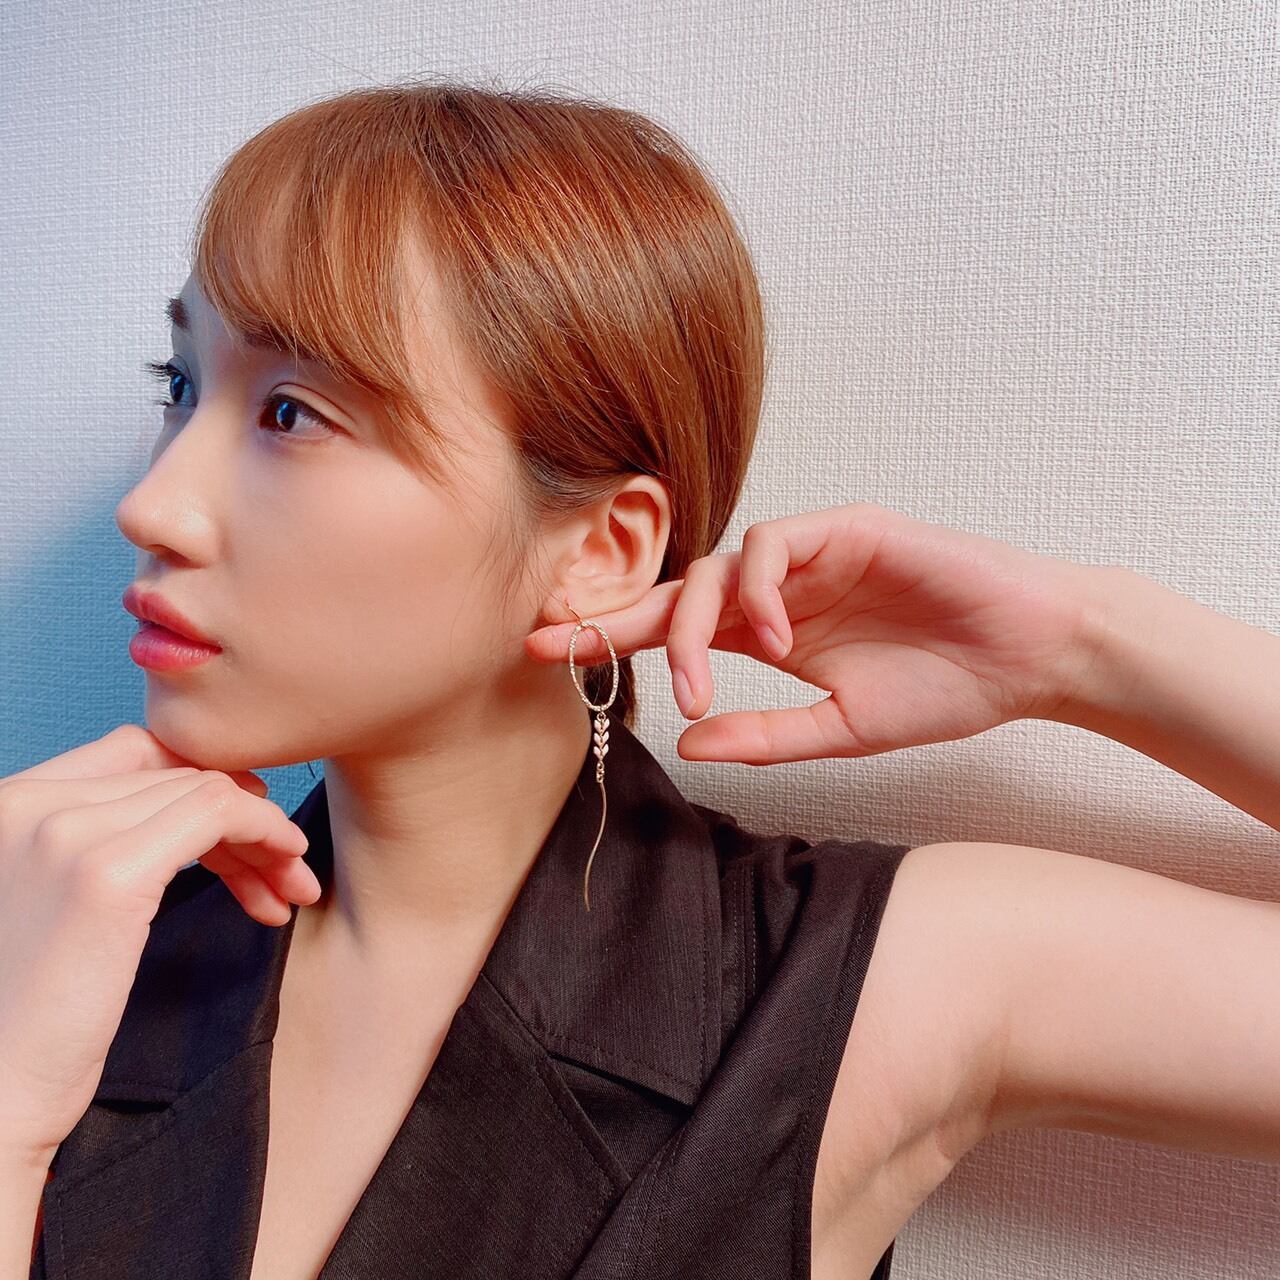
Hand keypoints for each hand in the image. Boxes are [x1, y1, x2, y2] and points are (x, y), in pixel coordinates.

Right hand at [0, 724, 320, 1165]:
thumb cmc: (22, 1020)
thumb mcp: (50, 905)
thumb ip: (91, 846)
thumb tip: (184, 815)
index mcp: (3, 806)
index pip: (129, 750)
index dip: (198, 779)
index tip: (241, 829)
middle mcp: (23, 803)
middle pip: (172, 772)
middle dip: (240, 814)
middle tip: (282, 870)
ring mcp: (63, 832)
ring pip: (202, 789)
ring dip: (262, 833)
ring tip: (288, 887)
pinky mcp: (106, 875)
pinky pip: (217, 812)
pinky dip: (266, 829)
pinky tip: (286, 867)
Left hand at [524, 501, 1117, 764]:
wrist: (1028, 657)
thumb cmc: (944, 689)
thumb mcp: (841, 731)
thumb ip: (766, 737)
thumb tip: (686, 745)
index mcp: (773, 633)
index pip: (678, 630)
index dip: (614, 641)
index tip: (550, 660)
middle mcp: (781, 590)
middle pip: (680, 591)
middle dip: (617, 618)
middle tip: (563, 646)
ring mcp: (812, 555)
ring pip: (718, 564)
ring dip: (691, 623)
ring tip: (695, 682)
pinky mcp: (848, 528)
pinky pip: (776, 543)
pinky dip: (761, 590)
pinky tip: (774, 640)